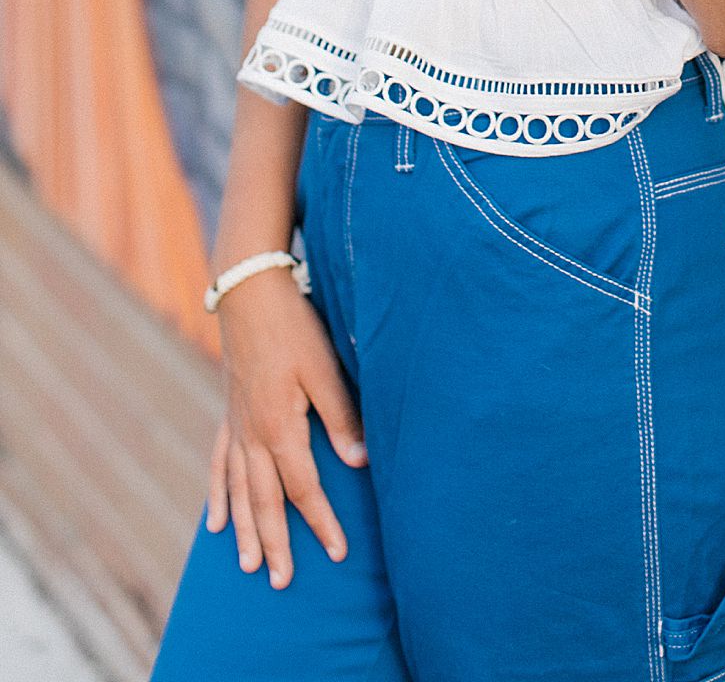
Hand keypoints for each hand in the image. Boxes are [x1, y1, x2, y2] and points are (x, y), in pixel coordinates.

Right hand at [205, 268, 366, 589]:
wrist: (249, 293)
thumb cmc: (294, 328)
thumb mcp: (325, 369)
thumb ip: (342, 417)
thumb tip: (360, 463)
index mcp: (279, 427)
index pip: (304, 488)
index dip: (321, 522)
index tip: (338, 552)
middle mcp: (252, 435)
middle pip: (264, 501)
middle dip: (275, 543)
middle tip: (281, 581)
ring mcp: (236, 426)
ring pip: (238, 491)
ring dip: (243, 530)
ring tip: (246, 567)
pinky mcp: (229, 414)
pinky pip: (219, 464)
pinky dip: (217, 495)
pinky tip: (215, 522)